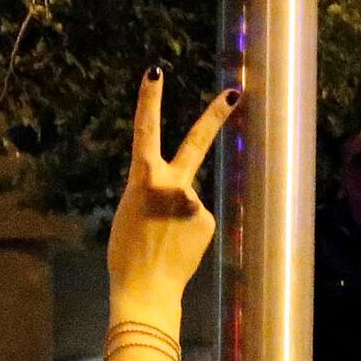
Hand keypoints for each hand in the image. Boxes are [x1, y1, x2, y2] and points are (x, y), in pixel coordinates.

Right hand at [111, 69, 231, 319]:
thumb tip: (171, 189)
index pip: (145, 130)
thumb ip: (149, 191)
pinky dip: (187, 230)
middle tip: (234, 92)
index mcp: (143, 178)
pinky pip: (196, 218)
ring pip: (188, 198)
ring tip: (163, 240)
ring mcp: (194, 201)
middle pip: (196, 142)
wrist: (146, 289)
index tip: (156, 71)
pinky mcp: (207, 220)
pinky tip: (176, 247)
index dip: (149, 99)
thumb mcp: (128, 211)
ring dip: (177, 215)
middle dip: (215, 115)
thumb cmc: (126, 254)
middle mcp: (173, 183)